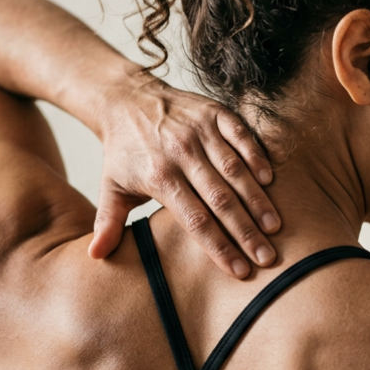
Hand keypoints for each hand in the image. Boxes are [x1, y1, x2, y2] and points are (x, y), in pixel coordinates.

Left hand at [88, 74, 280, 277]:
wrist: (126, 98)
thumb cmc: (124, 152)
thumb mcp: (110, 187)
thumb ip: (108, 223)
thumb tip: (95, 257)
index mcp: (158, 177)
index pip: (195, 220)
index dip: (219, 246)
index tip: (240, 271)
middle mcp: (181, 153)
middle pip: (220, 200)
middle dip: (245, 231)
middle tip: (267, 257)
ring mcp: (199, 130)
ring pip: (234, 170)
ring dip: (257, 199)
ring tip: (274, 227)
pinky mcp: (214, 112)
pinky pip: (240, 135)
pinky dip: (256, 155)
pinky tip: (270, 180)